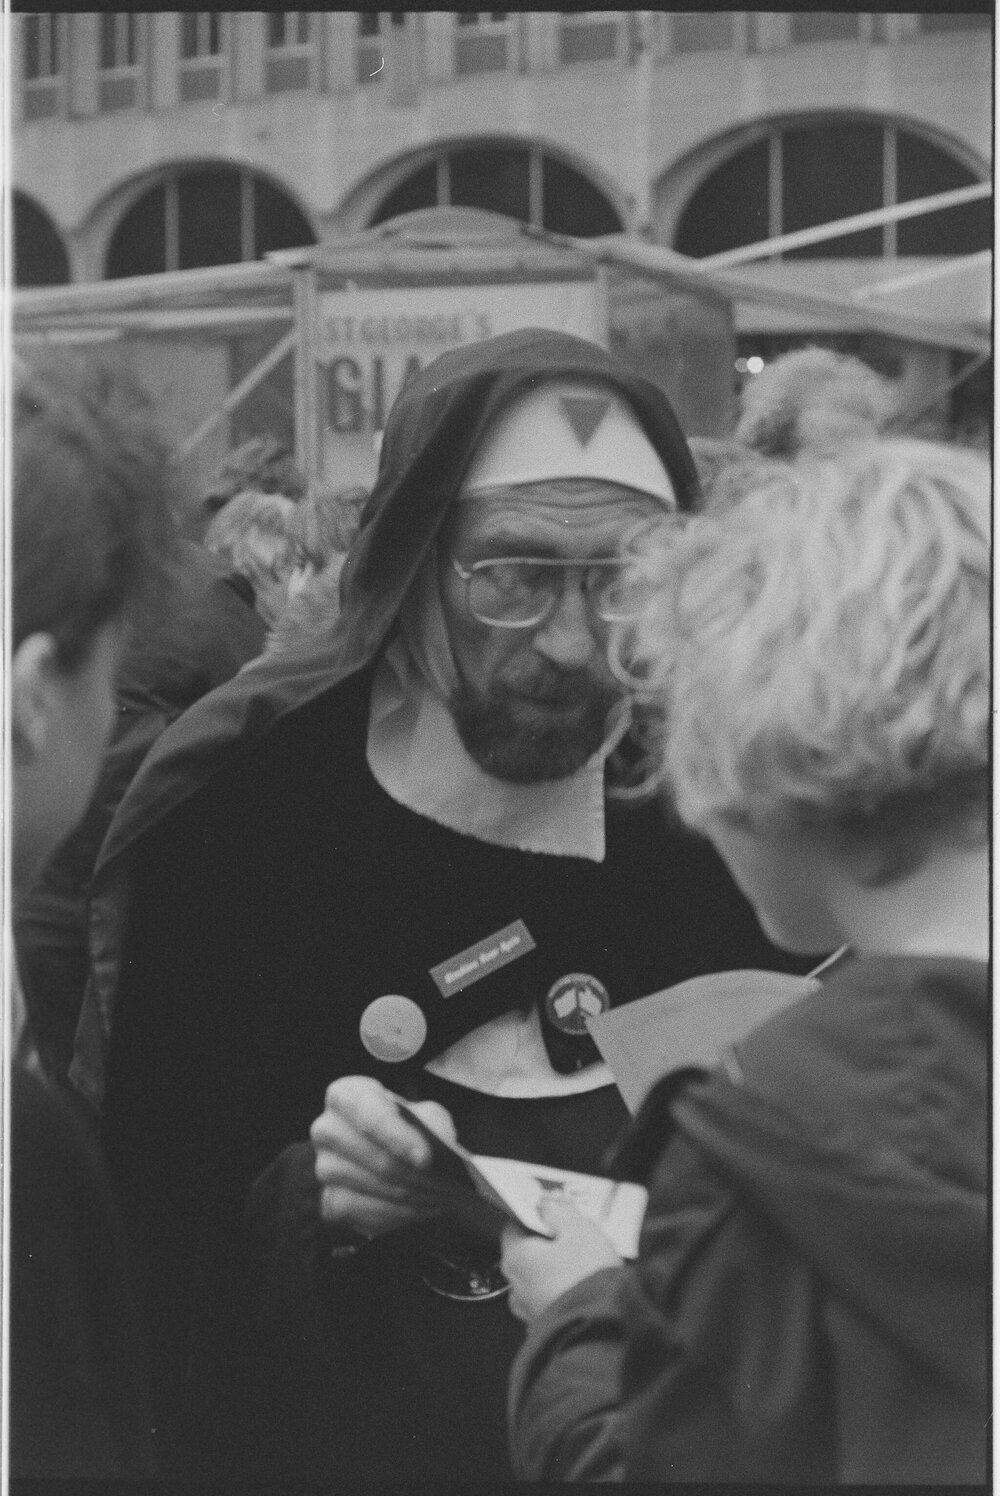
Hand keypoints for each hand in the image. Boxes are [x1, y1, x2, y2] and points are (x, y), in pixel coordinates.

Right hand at [311, 1076, 458, 1239]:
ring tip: (443, 1197)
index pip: (367, 1114)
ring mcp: (325, 1168)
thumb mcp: (425, 1113)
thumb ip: (432, 1124)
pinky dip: (399, 1214)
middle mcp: (327, 1130)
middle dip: (416, 1175)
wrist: (390, 1152)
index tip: (426, 1158)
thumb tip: (440, 1149)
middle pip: (374, 1157)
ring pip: (375, 1187)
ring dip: (414, 1197)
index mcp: (345, 1096)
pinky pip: (367, 1214)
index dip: (397, 1136)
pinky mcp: (331, 1202)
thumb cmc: (407, 1126)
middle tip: (449, 1186)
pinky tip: (421, 1210)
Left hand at [500, 1196, 623, 1322]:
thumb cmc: (586, 1278)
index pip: (514, 1226)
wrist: (601, 1329)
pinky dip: (565, 1291)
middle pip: (527, 1253)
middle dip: (548, 1243)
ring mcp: (531, 1310)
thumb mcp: (578, 1229)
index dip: (534, 1215)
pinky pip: (553, 1300)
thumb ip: (559, 1212)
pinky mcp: (548, 1327)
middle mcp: (516, 1286)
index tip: (552, 1210)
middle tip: (575, 1234)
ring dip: (557, 1269)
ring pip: (540, 1279)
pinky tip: (585, 1286)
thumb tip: (548, 1205)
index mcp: (516, 1257)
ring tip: (586, 1261)